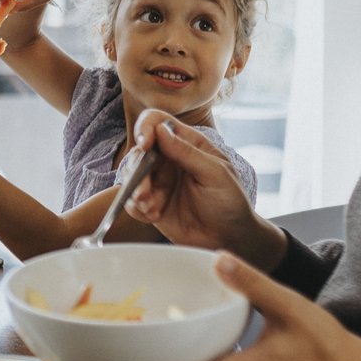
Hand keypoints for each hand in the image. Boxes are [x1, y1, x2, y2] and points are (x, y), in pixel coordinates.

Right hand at [124, 109, 283, 265]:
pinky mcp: (151, 203)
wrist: (230, 238)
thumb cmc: (230, 202)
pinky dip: (136, 208)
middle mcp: (168, 159)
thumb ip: (187, 152)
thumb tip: (160, 130)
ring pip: (131, 176)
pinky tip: (153, 216)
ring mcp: (158, 181)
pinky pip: (131, 200)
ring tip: (151, 208)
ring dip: (136, 192)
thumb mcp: (215, 174)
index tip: (145, 145)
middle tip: (144, 194)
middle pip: (139, 152)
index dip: (145, 128)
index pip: (157, 122)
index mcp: (187, 143)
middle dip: (138, 172)